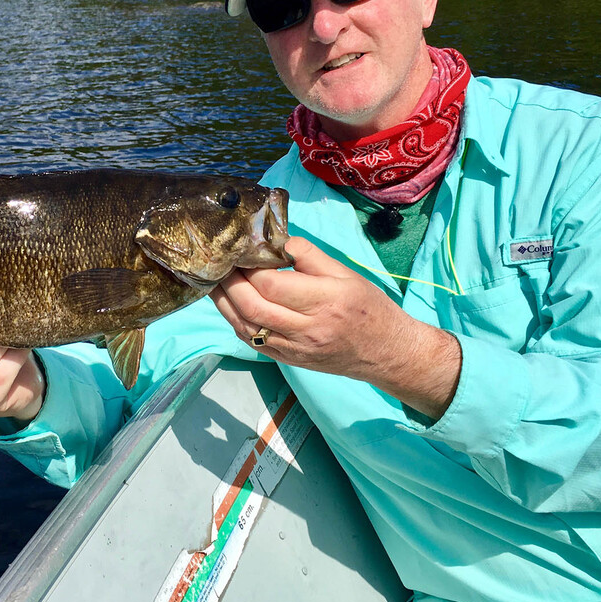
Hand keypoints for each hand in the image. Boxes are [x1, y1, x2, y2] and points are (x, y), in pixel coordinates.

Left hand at [211, 236, 460, 419]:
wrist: (386, 352)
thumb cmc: (368, 307)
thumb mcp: (346, 273)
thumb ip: (309, 256)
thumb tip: (276, 241)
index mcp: (324, 301)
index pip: (272, 285)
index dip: (249, 267)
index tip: (239, 250)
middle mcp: (306, 329)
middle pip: (253, 307)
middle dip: (229, 283)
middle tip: (218, 263)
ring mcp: (294, 349)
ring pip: (246, 327)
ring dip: (224, 303)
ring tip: (214, 280)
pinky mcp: (287, 360)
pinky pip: (252, 341)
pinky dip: (235, 321)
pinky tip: (228, 304)